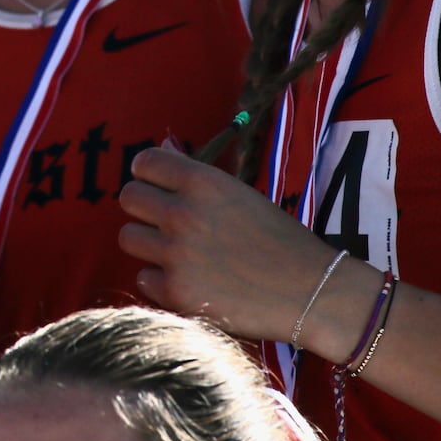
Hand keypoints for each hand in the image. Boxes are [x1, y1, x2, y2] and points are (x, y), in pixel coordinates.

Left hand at [119, 146, 340, 341]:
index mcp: (203, 182)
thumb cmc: (278, 239)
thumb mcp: (239, 193)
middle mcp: (183, 214)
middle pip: (128, 198)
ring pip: (128, 237)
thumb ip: (195, 174)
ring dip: (149, 244)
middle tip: (166, 222)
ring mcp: (177, 254)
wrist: (312, 292)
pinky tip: (191, 281)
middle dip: (144, 208)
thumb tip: (160, 148)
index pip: (143, 163)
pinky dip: (161, 281)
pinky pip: (143, 277)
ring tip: (179, 253)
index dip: (148, 174)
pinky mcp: (176, 292)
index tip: (158, 186)